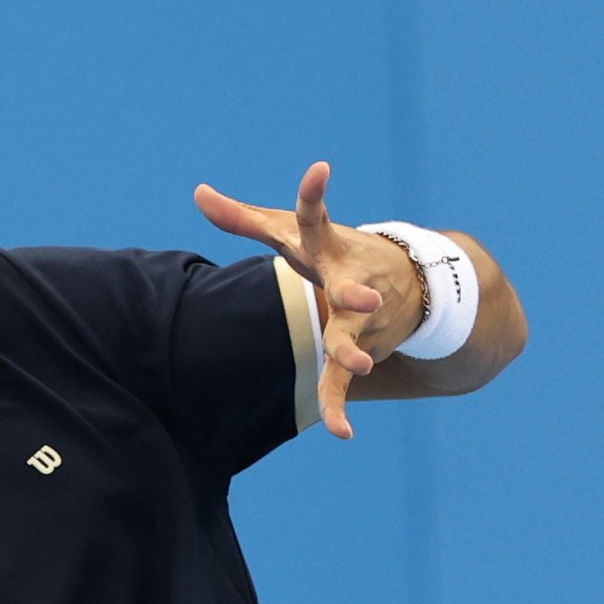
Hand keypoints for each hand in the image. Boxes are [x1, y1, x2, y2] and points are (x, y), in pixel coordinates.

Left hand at [193, 160, 410, 439]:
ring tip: (360, 365)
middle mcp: (347, 279)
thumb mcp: (289, 233)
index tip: (321, 169)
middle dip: (357, 292)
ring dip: (354, 351)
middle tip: (363, 297)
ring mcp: (357, 316)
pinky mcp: (358, 348)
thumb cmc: (331, 254)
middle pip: (349, 286)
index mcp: (325, 246)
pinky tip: (339, 434)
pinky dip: (337, 407)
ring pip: (352, 337)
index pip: (316, 216)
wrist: (405, 284)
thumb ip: (242, 218)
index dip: (314, 193)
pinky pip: (341, 381)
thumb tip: (198, 192)